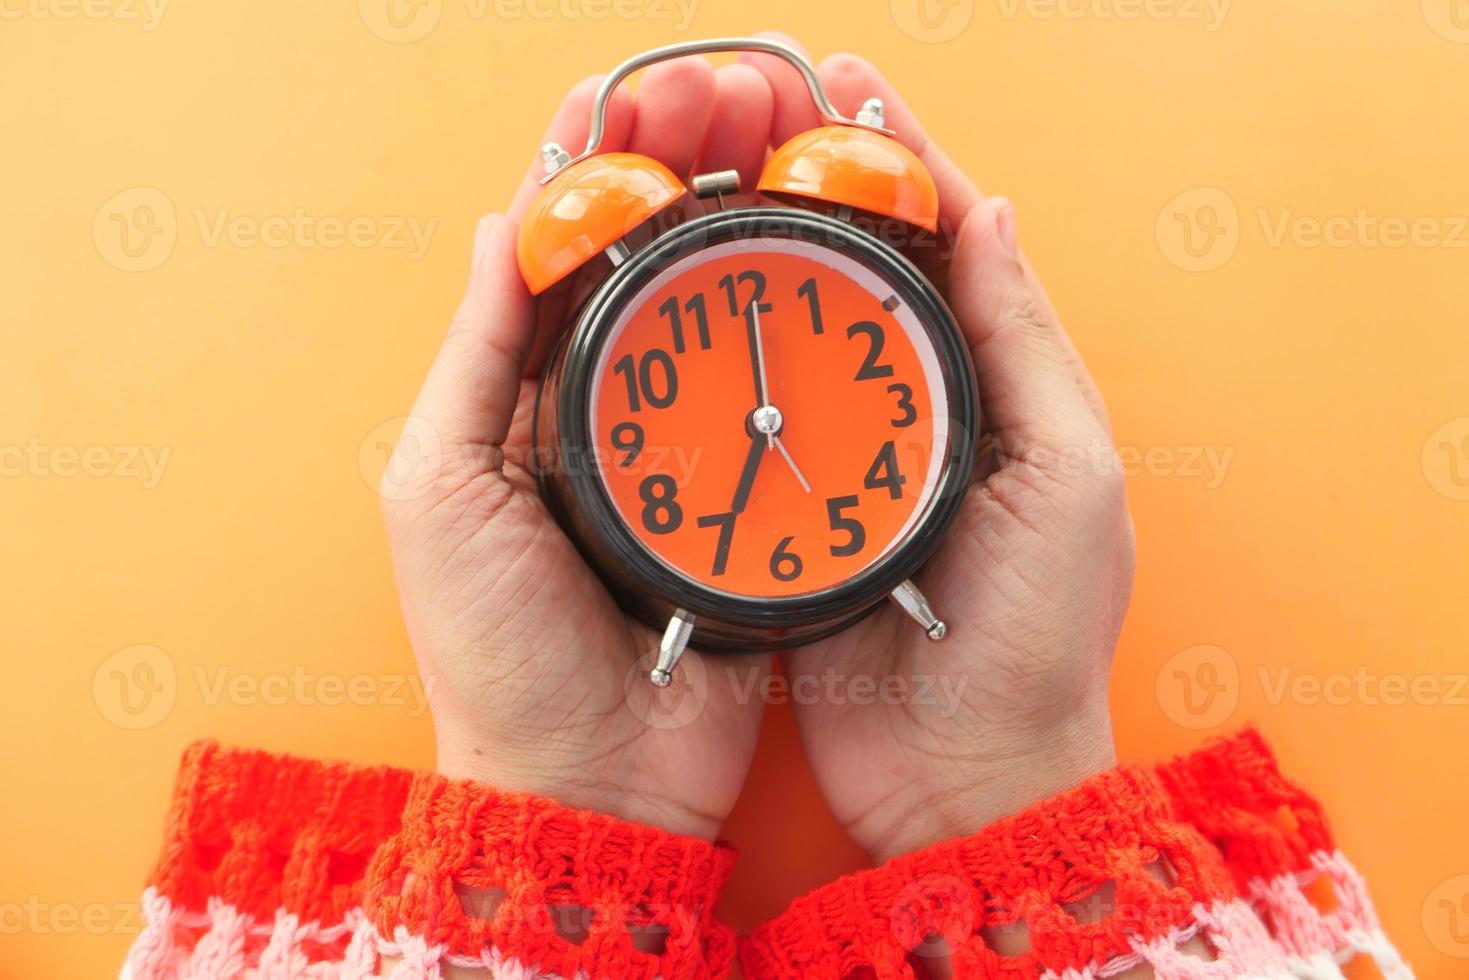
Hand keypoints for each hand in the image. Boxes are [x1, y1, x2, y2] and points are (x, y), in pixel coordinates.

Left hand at [380, 55, 779, 840]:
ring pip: (722, 303)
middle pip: (653, 255)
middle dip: (687, 158)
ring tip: (785, 134)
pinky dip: (802, 312)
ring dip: (750, 209)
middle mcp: (611, 404)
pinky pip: (782, 387)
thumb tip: (494, 228)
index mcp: (525, 395)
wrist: (591, 775)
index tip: (631, 92)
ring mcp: (690, 442)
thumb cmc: (493, 648)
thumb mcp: (438, 486)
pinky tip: (827, 247)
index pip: (560, 249)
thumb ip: (473, 356)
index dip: (595, 163)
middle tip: (731, 90)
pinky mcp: (755, 486)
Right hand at [737, 39, 1133, 862]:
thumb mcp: (1069, 478)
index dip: (898, 152)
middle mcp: (914, 404)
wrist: (961, 774)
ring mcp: (844, 452)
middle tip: (742, 105)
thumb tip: (993, 213)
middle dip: (806, 174)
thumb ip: (1029, 345)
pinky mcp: (786, 505)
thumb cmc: (1035, 638)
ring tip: (695, 170)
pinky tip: (668, 299)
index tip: (842, 84)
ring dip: (750, 244)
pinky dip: (709, 348)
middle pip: (857, 263)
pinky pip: (744, 409)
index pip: (946, 237)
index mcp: (994, 382)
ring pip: (792, 324)